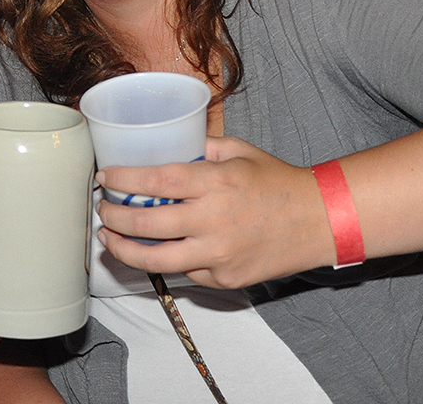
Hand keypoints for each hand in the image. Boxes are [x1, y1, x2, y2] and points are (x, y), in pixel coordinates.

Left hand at [95, 136, 333, 287]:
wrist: (319, 221)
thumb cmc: (278, 182)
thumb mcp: (239, 151)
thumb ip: (201, 147)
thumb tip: (166, 143)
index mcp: (215, 183)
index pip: (156, 180)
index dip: (124, 179)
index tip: (105, 177)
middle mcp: (213, 221)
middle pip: (146, 223)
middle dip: (114, 217)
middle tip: (103, 209)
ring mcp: (218, 255)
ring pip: (155, 260)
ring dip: (124, 249)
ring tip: (109, 238)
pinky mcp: (225, 279)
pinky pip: (184, 272)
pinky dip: (165, 260)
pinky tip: (154, 249)